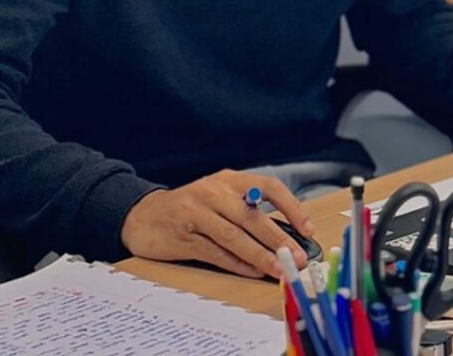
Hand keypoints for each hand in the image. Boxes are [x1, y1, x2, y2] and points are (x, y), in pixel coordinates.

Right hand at [120, 169, 314, 278]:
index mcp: (229, 179)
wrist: (145, 215)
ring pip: (235, 236)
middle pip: (252, 216)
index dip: (291, 207)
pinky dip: (236, 264)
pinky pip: (215, 252)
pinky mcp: (184, 236)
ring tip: (279, 270)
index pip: (268, 187)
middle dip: (278, 238)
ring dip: (260, 256)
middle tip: (297, 256)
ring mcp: (198, 213)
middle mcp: (214, 191)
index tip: (308, 228)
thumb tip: (286, 236)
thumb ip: (248, 210)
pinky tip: (253, 272)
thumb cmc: (192, 207)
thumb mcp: (220, 197)